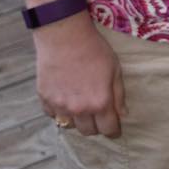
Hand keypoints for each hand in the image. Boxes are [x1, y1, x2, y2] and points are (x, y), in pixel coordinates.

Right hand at [34, 12, 125, 136]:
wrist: (65, 37)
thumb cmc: (94, 50)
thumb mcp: (115, 69)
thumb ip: (118, 95)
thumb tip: (123, 114)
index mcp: (100, 102)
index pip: (108, 129)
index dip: (113, 130)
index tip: (115, 128)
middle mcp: (79, 109)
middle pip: (88, 131)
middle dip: (96, 126)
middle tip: (98, 114)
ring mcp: (60, 106)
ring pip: (69, 126)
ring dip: (77, 120)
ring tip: (81, 106)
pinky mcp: (45, 100)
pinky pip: (53, 115)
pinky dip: (60, 111)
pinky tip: (65, 98)